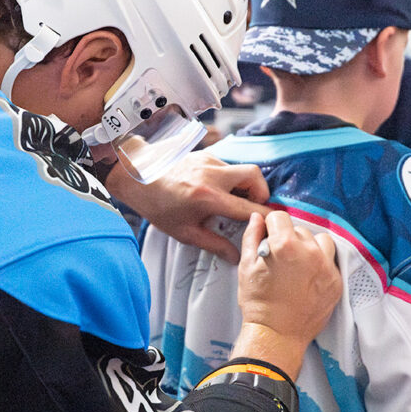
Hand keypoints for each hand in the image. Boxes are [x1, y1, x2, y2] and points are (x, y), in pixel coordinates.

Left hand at [106, 150, 270, 263]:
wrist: (136, 178)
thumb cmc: (158, 207)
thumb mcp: (184, 232)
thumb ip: (213, 244)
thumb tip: (236, 257)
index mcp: (208, 198)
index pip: (249, 207)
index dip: (266, 217)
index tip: (274, 224)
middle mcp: (212, 175)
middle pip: (255, 176)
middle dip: (261, 191)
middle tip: (251, 206)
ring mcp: (209, 161)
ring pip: (241, 168)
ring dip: (243, 184)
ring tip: (231, 200)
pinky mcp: (204, 154)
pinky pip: (227, 165)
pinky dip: (228, 177)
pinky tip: (215, 189)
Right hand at [231, 211, 341, 378]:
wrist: (276, 334)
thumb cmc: (259, 303)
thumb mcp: (246, 266)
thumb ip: (252, 237)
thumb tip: (257, 219)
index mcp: (284, 245)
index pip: (279, 217)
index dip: (270, 226)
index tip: (269, 236)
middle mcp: (309, 252)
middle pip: (299, 229)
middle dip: (289, 239)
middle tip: (281, 258)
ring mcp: (326, 267)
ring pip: (321, 241)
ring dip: (310, 247)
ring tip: (299, 264)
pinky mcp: (336, 282)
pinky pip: (331, 261)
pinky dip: (321, 264)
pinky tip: (308, 277)